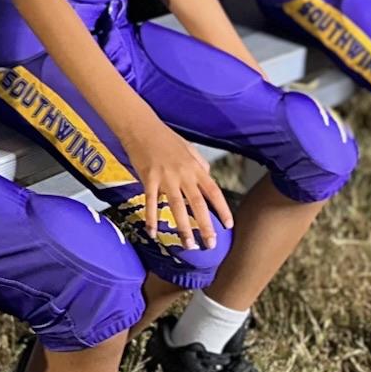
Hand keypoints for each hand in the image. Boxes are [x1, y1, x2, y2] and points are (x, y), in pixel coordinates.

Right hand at [118, 115, 230, 253]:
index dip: (222, 209)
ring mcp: (165, 177)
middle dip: (205, 226)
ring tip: (188, 245)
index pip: (213, 191)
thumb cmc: (165, 137)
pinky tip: (153, 233)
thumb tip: (209, 176)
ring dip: (183, 227)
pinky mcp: (149, 178)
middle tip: (210, 244)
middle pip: (198, 204)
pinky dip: (151, 219)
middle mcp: (183, 174)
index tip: (228, 225)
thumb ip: (199, 163)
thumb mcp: (188, 147)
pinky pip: (150, 202)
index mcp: (195, 167)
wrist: (141, 127)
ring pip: (177, 206)